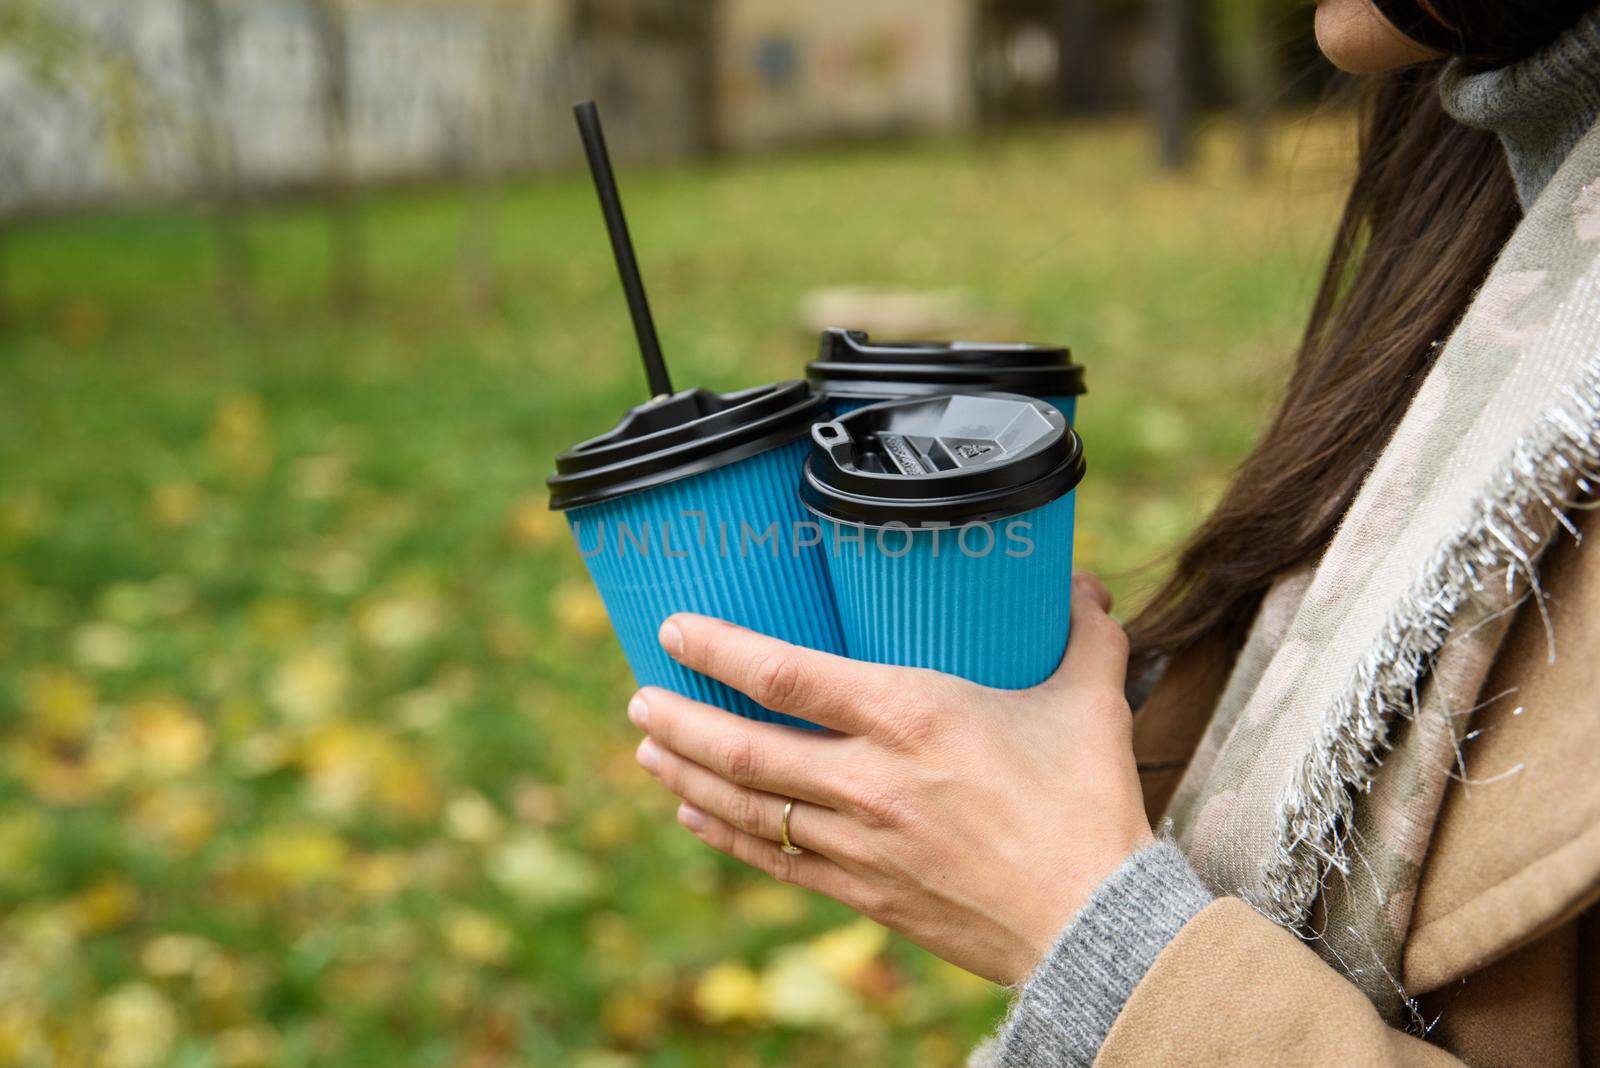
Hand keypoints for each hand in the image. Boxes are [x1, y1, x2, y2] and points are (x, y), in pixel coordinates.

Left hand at [626, 573, 1152, 984]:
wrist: (1094, 923)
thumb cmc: (1088, 805)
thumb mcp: (1088, 703)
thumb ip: (1080, 636)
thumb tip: (1087, 586)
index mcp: (913, 718)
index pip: (788, 676)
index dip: (719, 649)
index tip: (673, 630)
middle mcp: (871, 780)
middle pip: (745, 748)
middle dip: (679, 719)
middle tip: (640, 695)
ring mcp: (862, 844)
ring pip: (750, 806)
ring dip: (688, 773)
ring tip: (647, 747)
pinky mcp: (866, 894)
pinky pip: (778, 862)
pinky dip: (727, 835)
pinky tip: (694, 813)